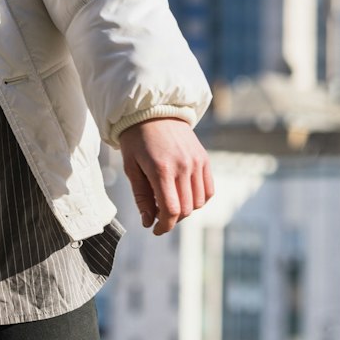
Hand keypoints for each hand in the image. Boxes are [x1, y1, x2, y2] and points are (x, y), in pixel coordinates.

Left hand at [118, 117, 214, 234]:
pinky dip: (199, 198)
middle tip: (159, 214)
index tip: (156, 229)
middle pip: (186, 209)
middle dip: (172, 219)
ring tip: (171, 201)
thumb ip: (141, 196)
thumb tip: (148, 222)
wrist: (153, 110)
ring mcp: (196, 162)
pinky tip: (185, 194)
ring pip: (199, 202)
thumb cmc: (136, 139)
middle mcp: (183, 166)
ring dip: (186, 209)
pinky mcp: (204, 158)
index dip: (164, 226)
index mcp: (161, 169)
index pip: (171, 210)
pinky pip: (208, 189)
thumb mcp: (131, 168)